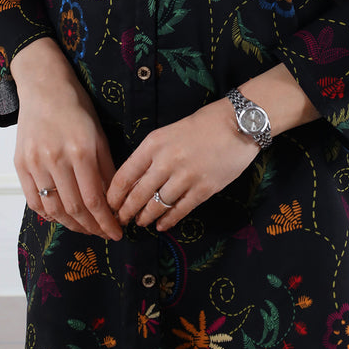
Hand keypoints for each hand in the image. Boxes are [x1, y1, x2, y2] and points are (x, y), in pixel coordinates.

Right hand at [12, 38, 121, 240]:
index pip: (95, 199)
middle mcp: (56, 159)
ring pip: (53, 209)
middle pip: (74, 209)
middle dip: (92, 228)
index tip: (117, 233)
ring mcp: (35, 163)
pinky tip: (61, 217)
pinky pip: (33, 201)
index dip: (106, 222)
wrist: (43, 87)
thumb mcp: (99, 134)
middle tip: (103, 234)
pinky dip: (48, 214)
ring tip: (85, 228)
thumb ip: (106, 167)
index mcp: (81, 150)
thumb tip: (114, 200)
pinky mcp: (20, 164)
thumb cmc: (76, 107)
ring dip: (71, 225)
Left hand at [106, 97, 258, 231]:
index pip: (125, 175)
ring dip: (146, 217)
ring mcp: (185, 177)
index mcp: (154, 144)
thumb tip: (135, 179)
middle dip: (126, 211)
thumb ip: (153, 154)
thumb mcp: (170, 132)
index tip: (109, 204)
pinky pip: (179, 210)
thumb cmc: (203, 124)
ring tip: (141, 222)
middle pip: (138, 194)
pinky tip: (162, 225)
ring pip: (157, 205)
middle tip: (121, 220)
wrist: (238, 124)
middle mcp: (166, 161)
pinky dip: (168, 220)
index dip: (114, 195)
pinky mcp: (204, 190)